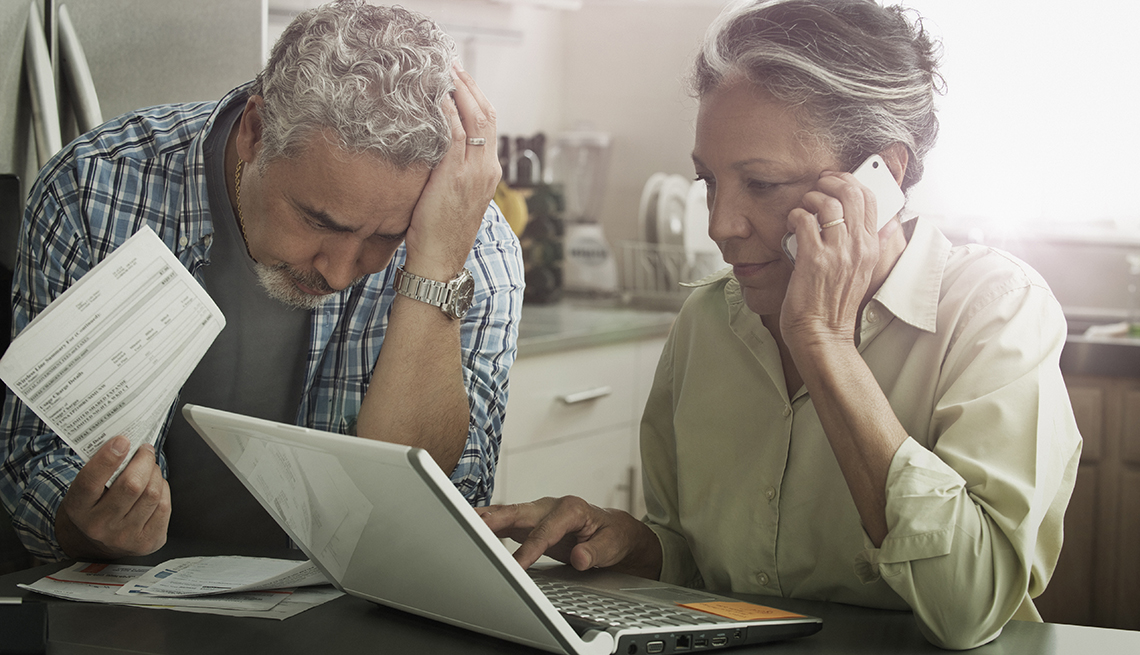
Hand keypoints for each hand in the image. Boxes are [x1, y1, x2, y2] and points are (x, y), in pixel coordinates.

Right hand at [56, 435, 170, 559]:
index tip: (122, 440)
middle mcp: (99, 525)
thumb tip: (126, 441)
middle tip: (145, 450)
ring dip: (155, 473)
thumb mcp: (85, 489)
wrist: (96, 542)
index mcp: (78, 508)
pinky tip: (154, 487)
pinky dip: (163, 490)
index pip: (91, 481)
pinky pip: (164, 506)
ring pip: (152, 493)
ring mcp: (124, 537)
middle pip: (132, 485)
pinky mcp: (147, 543)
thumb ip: (101, 468)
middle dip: (143, 460)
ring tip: (149, 468)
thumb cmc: (95, 506)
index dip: (108, 458)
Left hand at [402, 63, 500, 281]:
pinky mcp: (456, 175)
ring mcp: (475, 172)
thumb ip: (451, 172)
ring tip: (443, 71)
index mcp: (489, 173)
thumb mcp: (452, 198)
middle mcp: (487, 169)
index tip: (460, 79)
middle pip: (486, 114)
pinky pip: (455, 133)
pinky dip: (446, 111)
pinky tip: (435, 96)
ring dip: (458, 90)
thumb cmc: (440, 235)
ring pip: (474, 118)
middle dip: (469, 85)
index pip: (489, 124)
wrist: (440, 261)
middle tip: (451, 64)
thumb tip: (433, 150)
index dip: (476, 98)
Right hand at [476, 496, 661, 578]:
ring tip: (460, 521)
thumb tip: (581, 558)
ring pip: (507, 513)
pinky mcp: (528, 521)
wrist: (612, 531)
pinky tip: (469, 525)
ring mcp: (538, 512)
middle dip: (496, 519)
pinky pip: (505, 521)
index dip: (530, 548)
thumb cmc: (612, 536)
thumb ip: (596, 552)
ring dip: (484, 518)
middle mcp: (551, 506)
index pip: (545, 531)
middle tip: (474, 526)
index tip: (517, 565)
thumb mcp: (611, 546)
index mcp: (572, 509)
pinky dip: (487, 523)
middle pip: (519, 512)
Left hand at [780, 171, 898, 349]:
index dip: (850, 181)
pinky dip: (795, 216)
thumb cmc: (834, 305)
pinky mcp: (814, 259)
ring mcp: (837, 253)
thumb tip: (889, 227)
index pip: (870, 199)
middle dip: (831, 182)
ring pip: (828, 203)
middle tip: (817, 186)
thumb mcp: (863, 273)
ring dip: (810, 198)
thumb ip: (871, 247)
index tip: (834, 181)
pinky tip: (791, 224)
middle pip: (852, 193)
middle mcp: (858, 247)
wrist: (823, 335)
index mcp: (871, 248)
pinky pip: (804, 221)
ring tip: (802, 208)